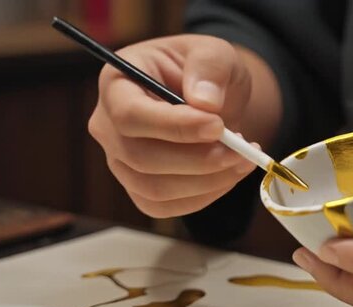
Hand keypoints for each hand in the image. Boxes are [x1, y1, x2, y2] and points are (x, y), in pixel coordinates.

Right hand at [89, 35, 271, 217]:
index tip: (217, 126)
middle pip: (141, 159)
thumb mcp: (213, 53)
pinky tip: (229, 174)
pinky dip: (205, 197)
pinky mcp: (140, 189)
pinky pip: (167, 207)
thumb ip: (209, 67)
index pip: (130, 115)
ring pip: (155, 189)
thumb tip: (205, 103)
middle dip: (199, 160)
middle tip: (241, 149)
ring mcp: (121, 162)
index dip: (173, 127)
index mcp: (117, 83)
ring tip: (243, 159)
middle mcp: (109, 126)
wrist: (210, 99)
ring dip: (208, 181)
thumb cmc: (204, 71)